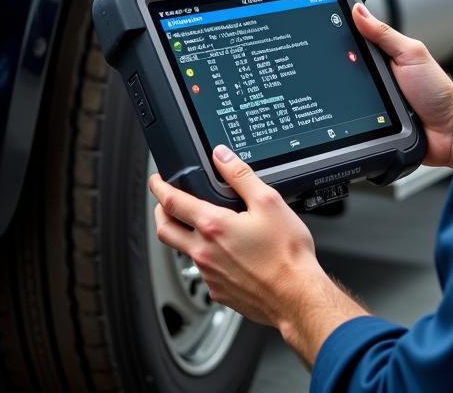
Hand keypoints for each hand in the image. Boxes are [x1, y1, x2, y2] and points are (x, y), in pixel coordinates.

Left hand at [149, 146, 366, 363]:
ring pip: (183, 250)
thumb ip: (241, 175)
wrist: (296, 296)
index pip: (172, 202)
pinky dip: (205, 255)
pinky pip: (203, 269)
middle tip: (164, 201)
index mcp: (213, 226)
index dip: (159, 187)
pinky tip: (224, 250)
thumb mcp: (268, 201)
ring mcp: (209, 275)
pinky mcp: (218, 291)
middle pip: (165, 230)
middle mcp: (204, 252)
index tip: (156, 180)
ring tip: (197, 223)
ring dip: (183, 234)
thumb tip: (222, 156)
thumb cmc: (286, 254)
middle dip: (160, 212)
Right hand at [352, 2, 452, 169]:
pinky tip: (353, 114)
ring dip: (343, 94)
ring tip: (356, 94)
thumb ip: (385, 34)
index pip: (356, 40)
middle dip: (340, 68)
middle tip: (346, 70)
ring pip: (344, 93)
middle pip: (345, 67)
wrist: (449, 131)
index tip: (326, 27)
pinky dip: (348, 116)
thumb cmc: (437, 91)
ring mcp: (372, 99)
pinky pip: (351, 117)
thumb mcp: (411, 54)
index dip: (340, 34)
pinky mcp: (369, 121)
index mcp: (385, 55)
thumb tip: (359, 10)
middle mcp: (377, 76)